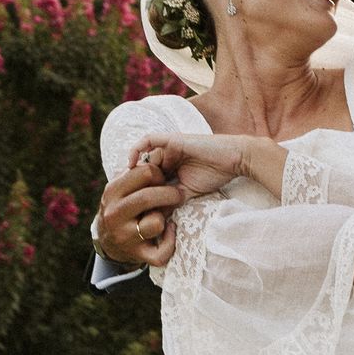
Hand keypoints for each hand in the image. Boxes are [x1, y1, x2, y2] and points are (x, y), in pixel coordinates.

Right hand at [96, 160, 185, 266]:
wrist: (107, 241)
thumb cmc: (121, 206)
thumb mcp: (120, 188)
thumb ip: (136, 173)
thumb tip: (158, 153)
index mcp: (112, 192)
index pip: (144, 173)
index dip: (159, 173)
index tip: (162, 179)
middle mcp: (114, 214)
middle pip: (149, 197)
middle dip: (170, 194)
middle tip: (177, 195)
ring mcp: (124, 236)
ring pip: (156, 223)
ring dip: (165, 218)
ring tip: (163, 217)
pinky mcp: (136, 255)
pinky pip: (161, 252)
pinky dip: (171, 243)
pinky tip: (169, 232)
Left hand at [129, 133, 256, 200]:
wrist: (233, 160)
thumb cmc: (215, 176)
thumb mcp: (187, 193)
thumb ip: (170, 200)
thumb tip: (153, 216)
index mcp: (172, 169)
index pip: (149, 179)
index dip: (138, 189)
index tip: (129, 204)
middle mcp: (168, 156)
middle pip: (142, 167)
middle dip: (131, 180)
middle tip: (120, 194)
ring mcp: (169, 147)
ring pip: (143, 156)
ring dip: (136, 170)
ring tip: (127, 183)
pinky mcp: (171, 139)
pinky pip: (148, 140)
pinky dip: (138, 149)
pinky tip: (132, 164)